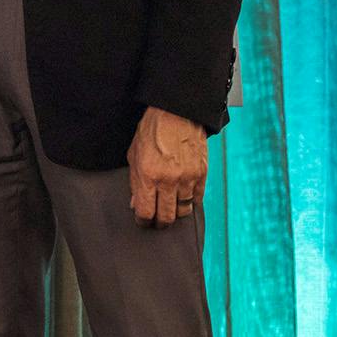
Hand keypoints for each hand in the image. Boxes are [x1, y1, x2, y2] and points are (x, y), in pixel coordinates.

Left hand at [126, 106, 207, 227]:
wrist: (176, 114)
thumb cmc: (152, 131)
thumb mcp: (134, 155)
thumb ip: (135, 182)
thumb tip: (136, 204)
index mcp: (148, 175)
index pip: (146, 212)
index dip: (143, 221)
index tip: (143, 221)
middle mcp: (168, 180)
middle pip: (166, 217)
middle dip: (159, 223)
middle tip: (157, 222)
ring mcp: (187, 178)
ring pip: (183, 211)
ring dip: (175, 214)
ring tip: (170, 211)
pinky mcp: (202, 174)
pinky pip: (197, 199)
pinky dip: (190, 204)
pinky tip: (183, 202)